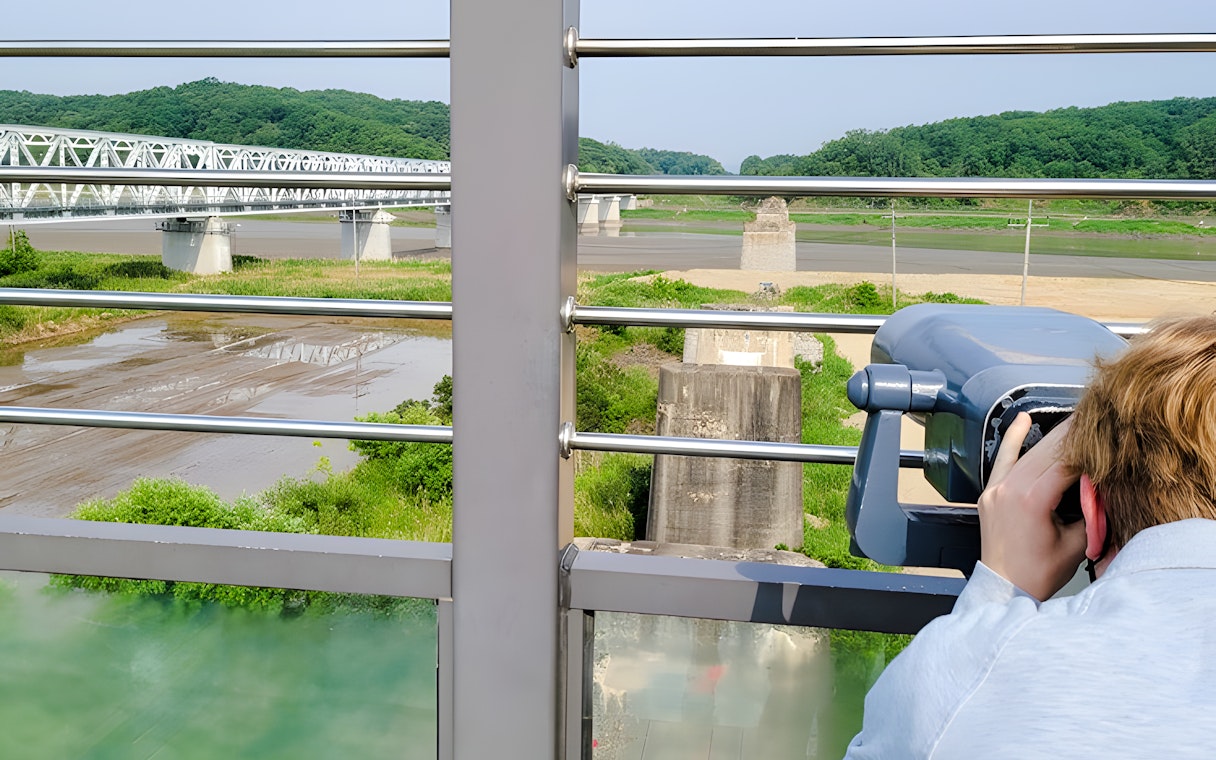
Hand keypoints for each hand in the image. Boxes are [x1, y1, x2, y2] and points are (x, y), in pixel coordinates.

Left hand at [978, 413, 1086, 600]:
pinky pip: (1002, 459)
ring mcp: (996, 489)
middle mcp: (1010, 489)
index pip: (1066, 463)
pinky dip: (1012, 439)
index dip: (1088, 450)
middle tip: (1096, 420)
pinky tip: (1022, 421)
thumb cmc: (1038, 573)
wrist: (1004, 587)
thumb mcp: (1077, 545)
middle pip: (1047, 452)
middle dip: (1074, 436)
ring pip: (1028, 453)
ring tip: (1073, 419)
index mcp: (1031, 501)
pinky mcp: (990, 492)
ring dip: (1051, 436)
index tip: (1106, 438)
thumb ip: (1091, 513)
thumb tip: (1101, 489)